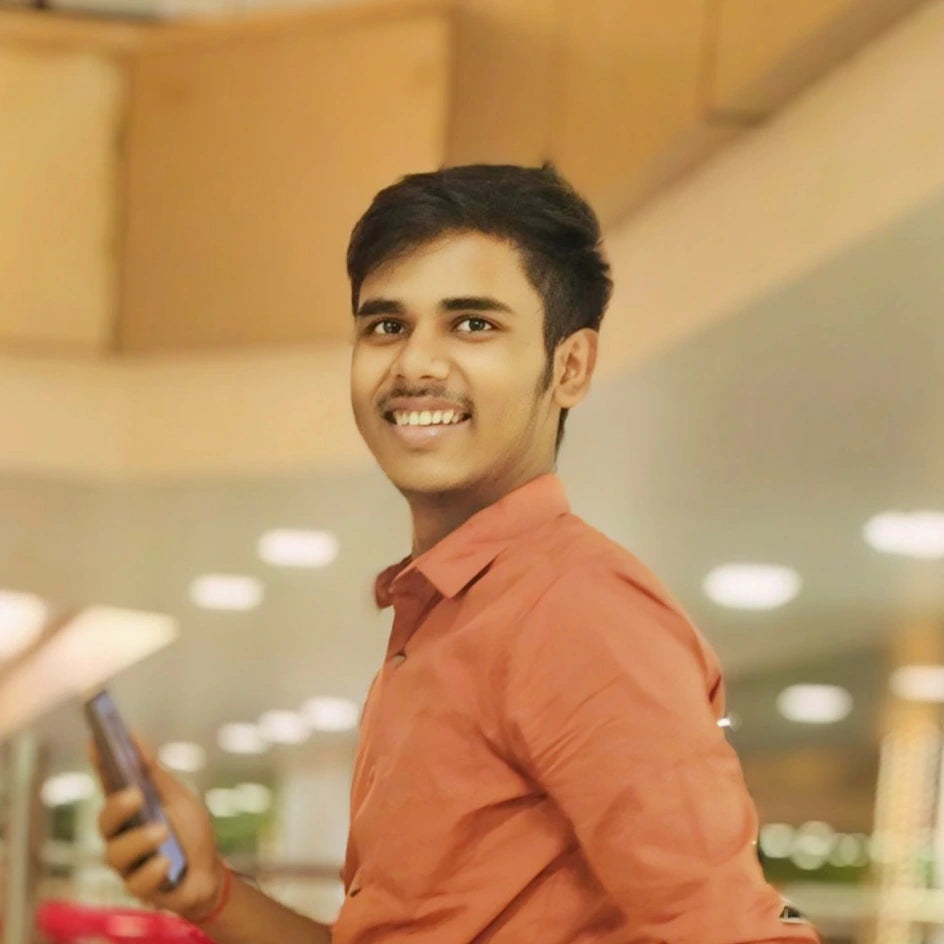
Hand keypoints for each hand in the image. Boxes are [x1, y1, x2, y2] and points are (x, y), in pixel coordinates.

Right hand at [92, 737, 223, 921]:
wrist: (210, 872)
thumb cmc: (190, 831)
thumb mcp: (178, 797)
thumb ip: (155, 773)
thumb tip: (135, 737)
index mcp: (130, 808)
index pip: (109, 784)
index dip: (99, 764)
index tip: (95, 741)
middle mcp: (121, 835)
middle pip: (104, 821)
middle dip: (117, 807)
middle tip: (137, 795)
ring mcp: (128, 863)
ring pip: (115, 854)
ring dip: (140, 840)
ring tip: (162, 832)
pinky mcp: (139, 888)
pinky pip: (135, 883)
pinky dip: (153, 871)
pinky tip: (167, 862)